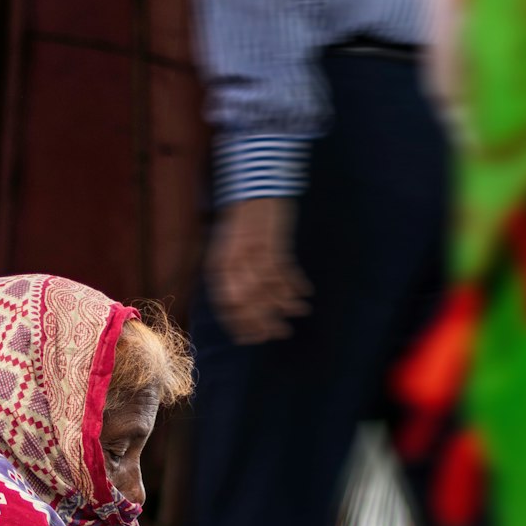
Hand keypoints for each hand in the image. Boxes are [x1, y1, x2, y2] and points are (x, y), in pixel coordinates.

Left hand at [207, 197, 310, 343]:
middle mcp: (232, 262)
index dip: (241, 325)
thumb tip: (242, 305)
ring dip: (285, 304)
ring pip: (268, 290)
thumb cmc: (243, 221)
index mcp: (219, 266)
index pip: (227, 306)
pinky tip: (306, 293)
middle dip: (264, 322)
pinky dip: (295, 285)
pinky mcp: (271, 241)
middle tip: (279, 334)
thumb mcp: (231, 250)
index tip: (253, 339)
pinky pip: (284, 272)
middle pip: (247, 303)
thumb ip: (234, 276)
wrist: (253, 187)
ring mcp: (252, 252)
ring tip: (299, 312)